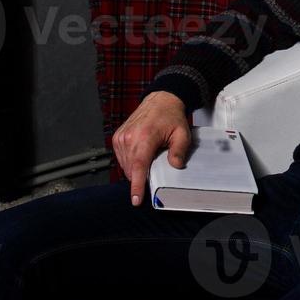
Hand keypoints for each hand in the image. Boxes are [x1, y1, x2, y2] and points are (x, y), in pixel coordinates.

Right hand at [112, 90, 190, 206]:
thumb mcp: (182, 133)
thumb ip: (180, 151)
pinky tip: (142, 153)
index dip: (136, 186)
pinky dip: (131, 161)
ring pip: (125, 166)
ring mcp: (121, 138)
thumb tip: (175, 166)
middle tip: (155, 164)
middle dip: (142, 175)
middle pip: (132, 170)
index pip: (138, 167)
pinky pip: (122, 158)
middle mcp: (129, 138)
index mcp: (145, 137)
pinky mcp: (117, 138)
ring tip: (150, 154)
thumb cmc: (170, 116)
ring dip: (136, 168)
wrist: (160, 100)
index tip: (136, 199)